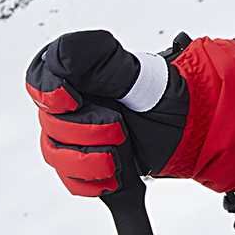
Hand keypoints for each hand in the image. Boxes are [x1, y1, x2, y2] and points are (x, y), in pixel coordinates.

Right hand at [26, 29, 234, 196]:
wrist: (195, 125)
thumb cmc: (167, 93)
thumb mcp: (139, 73)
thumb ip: (100, 60)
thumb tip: (64, 51)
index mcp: (77, 74)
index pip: (40, 79)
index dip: (49, 92)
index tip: (72, 99)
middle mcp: (71, 106)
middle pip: (51, 125)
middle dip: (86, 131)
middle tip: (119, 127)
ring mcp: (77, 137)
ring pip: (59, 156)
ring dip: (90, 160)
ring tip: (121, 153)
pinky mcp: (90, 165)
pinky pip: (76, 182)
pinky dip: (97, 182)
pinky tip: (118, 176)